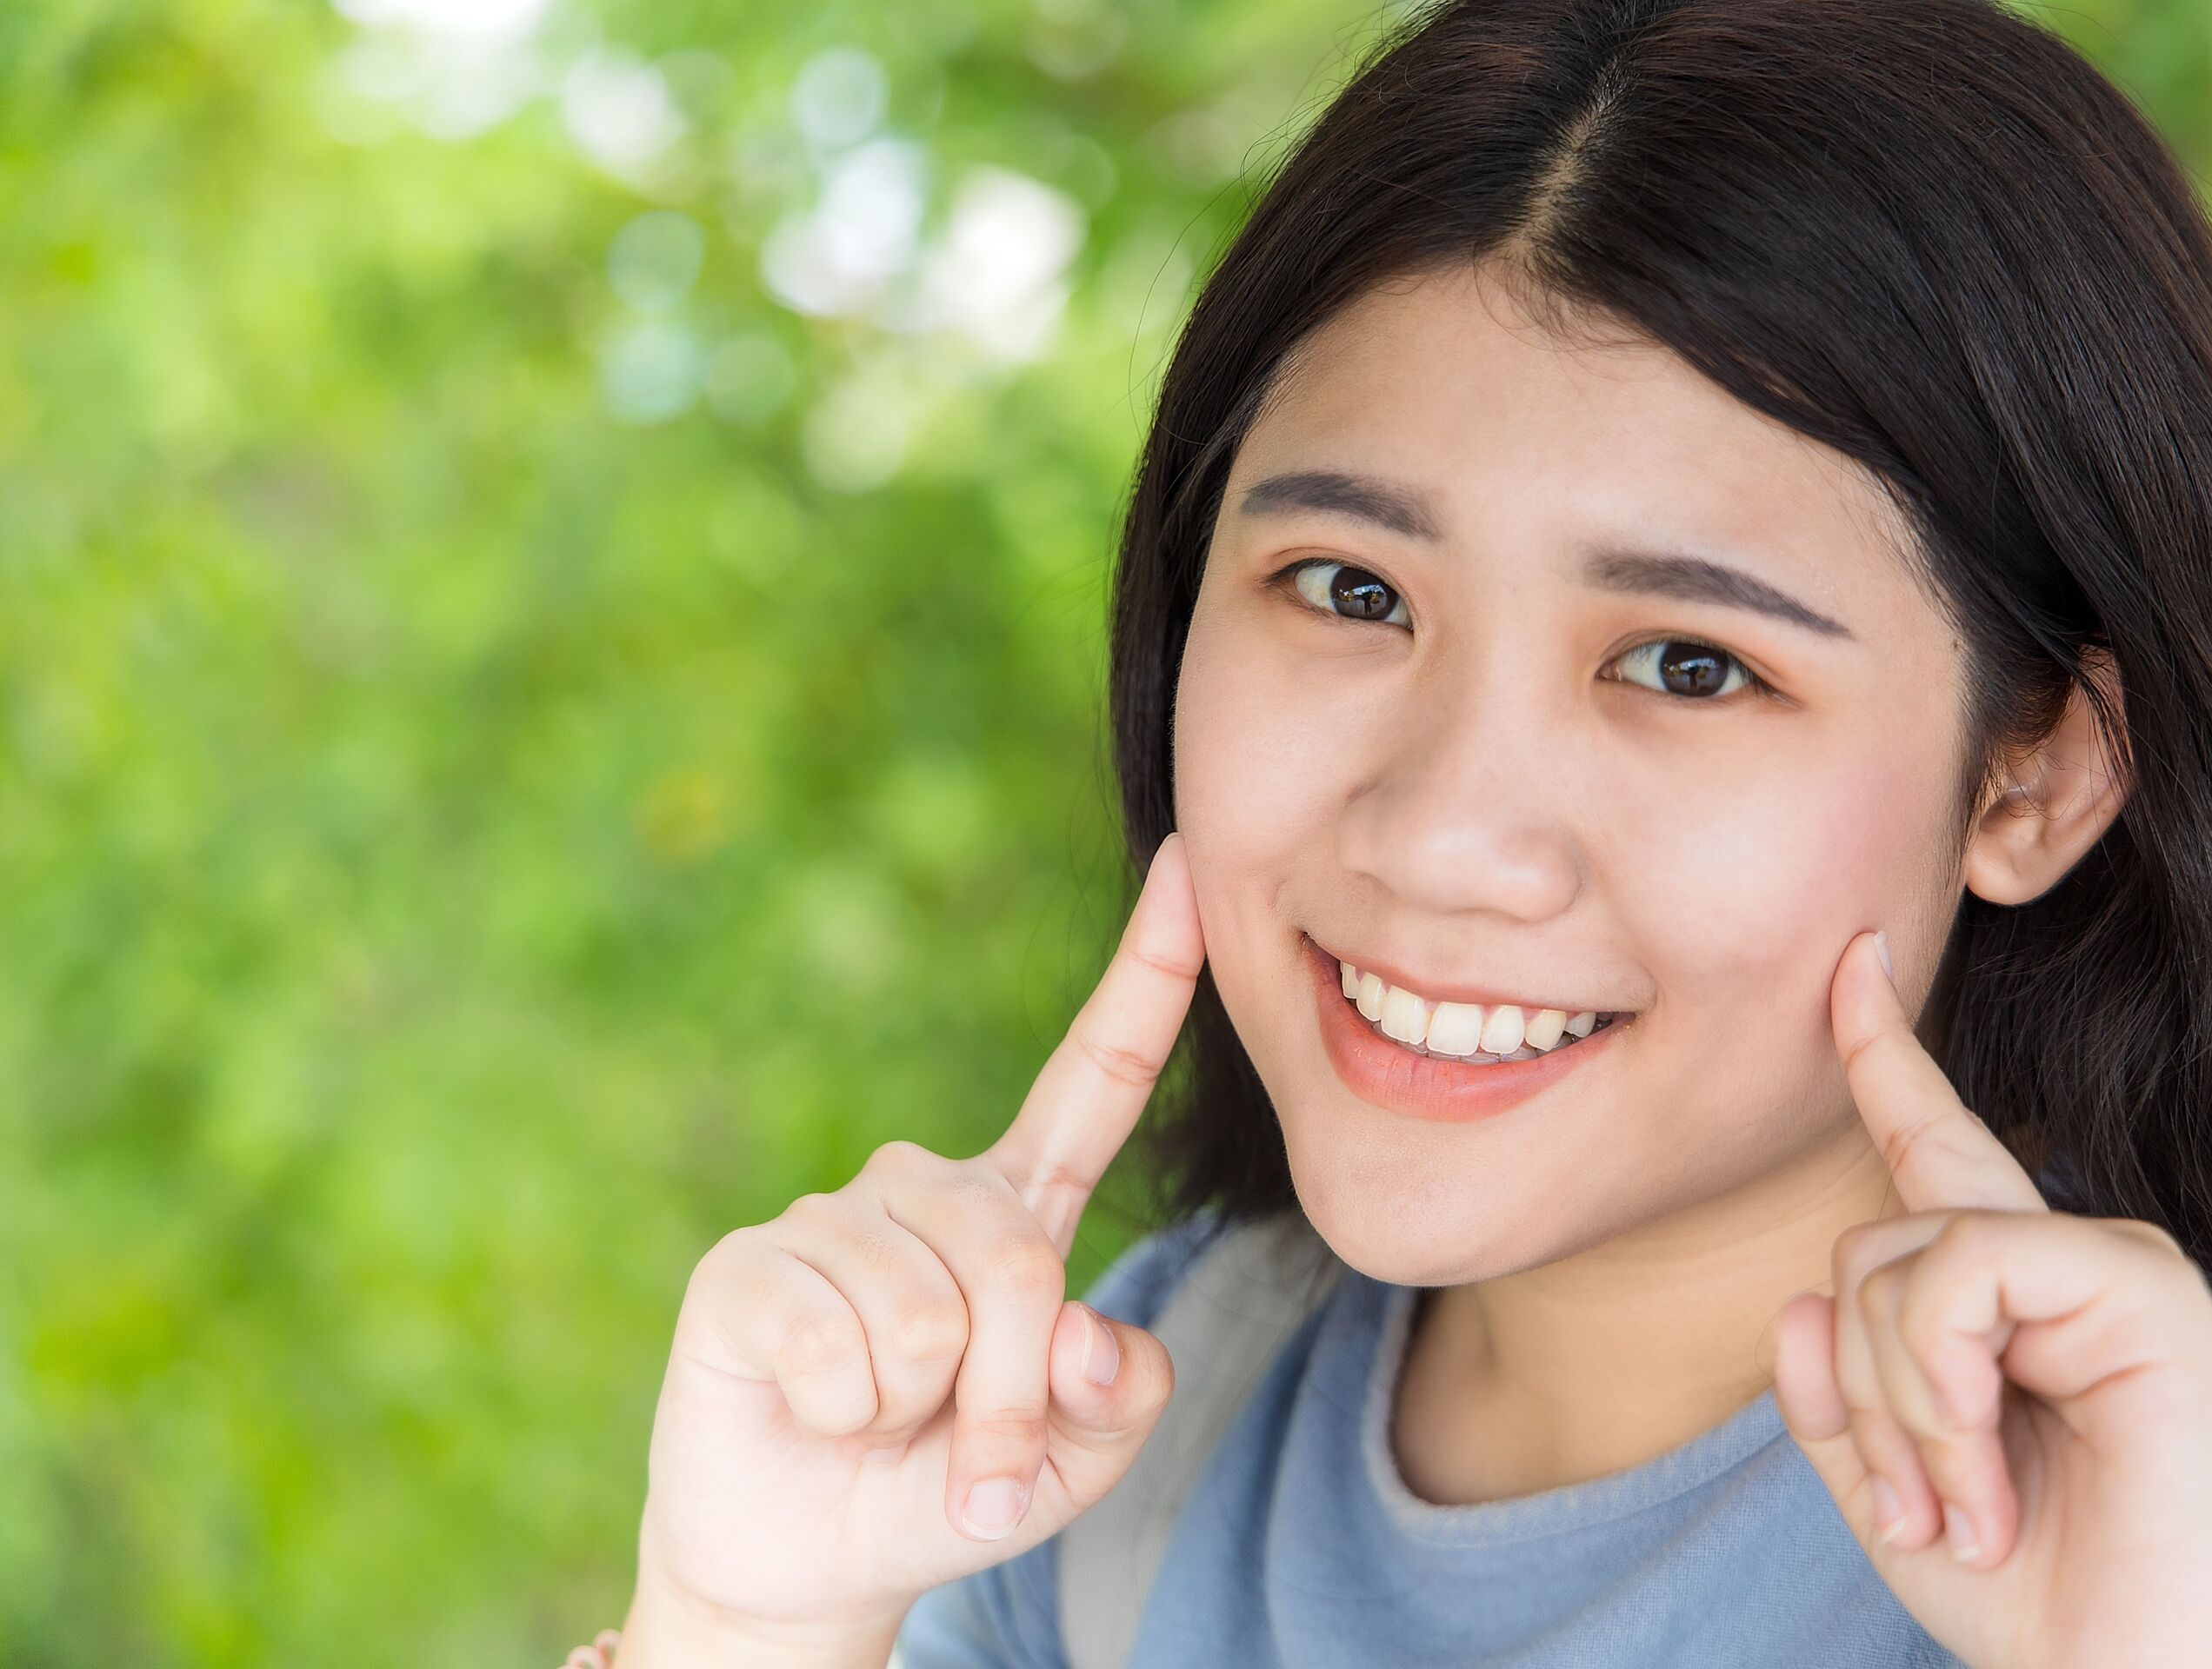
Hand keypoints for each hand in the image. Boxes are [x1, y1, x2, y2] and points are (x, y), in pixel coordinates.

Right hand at [616, 833, 1200, 1664]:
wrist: (811, 1563)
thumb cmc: (949, 1488)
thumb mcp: (1072, 1464)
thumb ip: (1117, 1398)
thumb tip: (1075, 1328)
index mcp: (1019, 1208)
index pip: (1094, 1081)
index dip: (1147, 979)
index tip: (1191, 864)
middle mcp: (927, 1188)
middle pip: (1017, 1265)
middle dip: (1008, 1397)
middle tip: (974, 1466)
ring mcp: (832, 1219)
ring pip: (925, 1317)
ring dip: (918, 1411)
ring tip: (874, 1422)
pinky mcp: (746, 1265)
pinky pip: (831, 1341)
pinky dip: (837, 1407)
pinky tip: (809, 1407)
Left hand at [1768, 930, 2211, 1668]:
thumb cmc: (2039, 1597)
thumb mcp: (1891, 1492)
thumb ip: (1831, 1398)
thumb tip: (1790, 1302)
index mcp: (2009, 1295)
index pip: (1930, 1148)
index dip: (1881, 1055)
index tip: (1848, 964)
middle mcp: (2060, 1257)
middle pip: (1863, 1249)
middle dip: (1857, 1394)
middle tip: (1920, 1512)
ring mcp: (2107, 1258)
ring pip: (1895, 1263)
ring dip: (1900, 1413)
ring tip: (1966, 1508)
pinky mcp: (2136, 1279)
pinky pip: (1956, 1274)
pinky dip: (1938, 1391)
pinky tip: (1986, 1477)